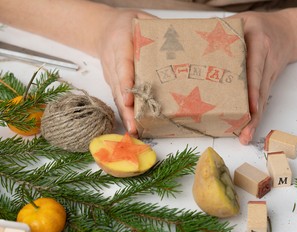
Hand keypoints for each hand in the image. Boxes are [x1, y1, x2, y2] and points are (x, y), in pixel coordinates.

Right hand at [97, 9, 155, 135]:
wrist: (102, 30)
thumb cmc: (125, 24)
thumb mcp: (140, 18)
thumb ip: (154, 27)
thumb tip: (177, 37)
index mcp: (119, 44)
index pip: (122, 64)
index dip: (126, 82)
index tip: (129, 98)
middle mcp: (113, 62)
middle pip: (119, 87)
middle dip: (126, 108)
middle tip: (134, 124)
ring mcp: (112, 75)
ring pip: (118, 96)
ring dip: (125, 115)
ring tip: (134, 131)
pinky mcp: (114, 83)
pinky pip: (119, 98)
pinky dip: (125, 112)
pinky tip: (133, 126)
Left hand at [229, 11, 293, 144]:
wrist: (289, 32)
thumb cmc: (261, 25)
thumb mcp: (243, 20)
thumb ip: (223, 28)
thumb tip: (196, 36)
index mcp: (260, 44)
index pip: (255, 69)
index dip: (253, 90)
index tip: (250, 107)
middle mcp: (267, 62)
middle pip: (261, 92)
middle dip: (253, 115)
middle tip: (245, 133)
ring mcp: (269, 75)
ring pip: (263, 100)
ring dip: (255, 120)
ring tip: (245, 136)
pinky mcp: (268, 83)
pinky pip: (263, 100)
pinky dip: (256, 115)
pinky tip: (249, 128)